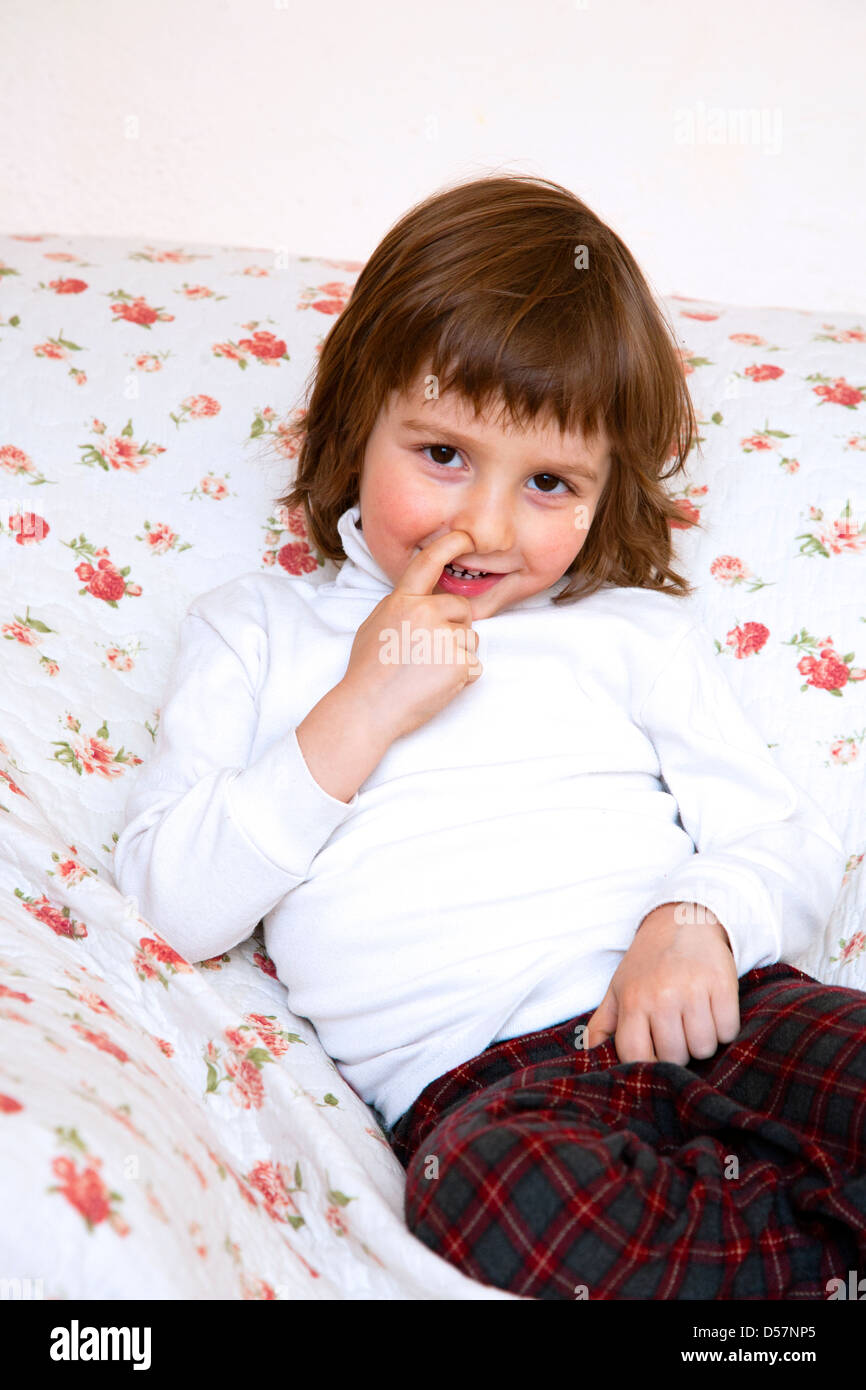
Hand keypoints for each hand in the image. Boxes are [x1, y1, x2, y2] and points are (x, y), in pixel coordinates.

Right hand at [339, 530, 483, 742]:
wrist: (367, 709)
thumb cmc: (367, 672)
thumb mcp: (375, 626)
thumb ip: (402, 608)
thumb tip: (424, 602)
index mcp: (402, 601)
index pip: (428, 564)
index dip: (449, 545)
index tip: (466, 536)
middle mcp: (424, 612)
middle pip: (462, 609)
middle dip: (455, 627)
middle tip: (429, 653)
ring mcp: (443, 637)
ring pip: (470, 639)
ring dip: (458, 656)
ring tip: (428, 673)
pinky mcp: (458, 662)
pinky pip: (474, 666)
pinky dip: (461, 679)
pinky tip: (436, 686)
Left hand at [583, 902, 739, 1064]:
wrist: (682, 921)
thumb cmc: (648, 963)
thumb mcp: (618, 988)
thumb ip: (602, 1024)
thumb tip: (588, 1053)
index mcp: (632, 1000)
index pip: (637, 1056)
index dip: (649, 1061)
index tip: (655, 1050)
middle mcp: (661, 996)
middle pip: (675, 1056)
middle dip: (679, 1050)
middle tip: (678, 1028)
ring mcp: (693, 990)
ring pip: (704, 1047)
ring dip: (703, 1041)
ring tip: (695, 1019)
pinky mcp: (722, 984)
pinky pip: (728, 1031)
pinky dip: (724, 1028)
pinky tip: (714, 1010)